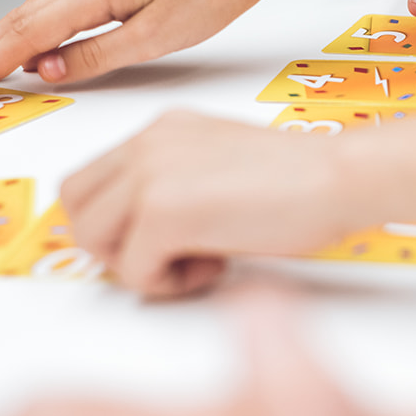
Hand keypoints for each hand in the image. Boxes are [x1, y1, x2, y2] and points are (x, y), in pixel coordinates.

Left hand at [60, 111, 363, 296]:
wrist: (338, 178)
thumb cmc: (302, 180)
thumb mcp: (221, 163)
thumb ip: (177, 181)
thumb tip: (147, 228)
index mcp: (161, 130)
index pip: (91, 179)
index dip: (115, 222)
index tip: (156, 240)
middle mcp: (146, 144)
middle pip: (77, 206)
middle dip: (112, 243)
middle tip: (166, 257)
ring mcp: (149, 175)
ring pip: (94, 239)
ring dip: (137, 265)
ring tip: (194, 261)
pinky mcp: (162, 213)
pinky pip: (133, 270)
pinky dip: (169, 284)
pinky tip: (214, 266)